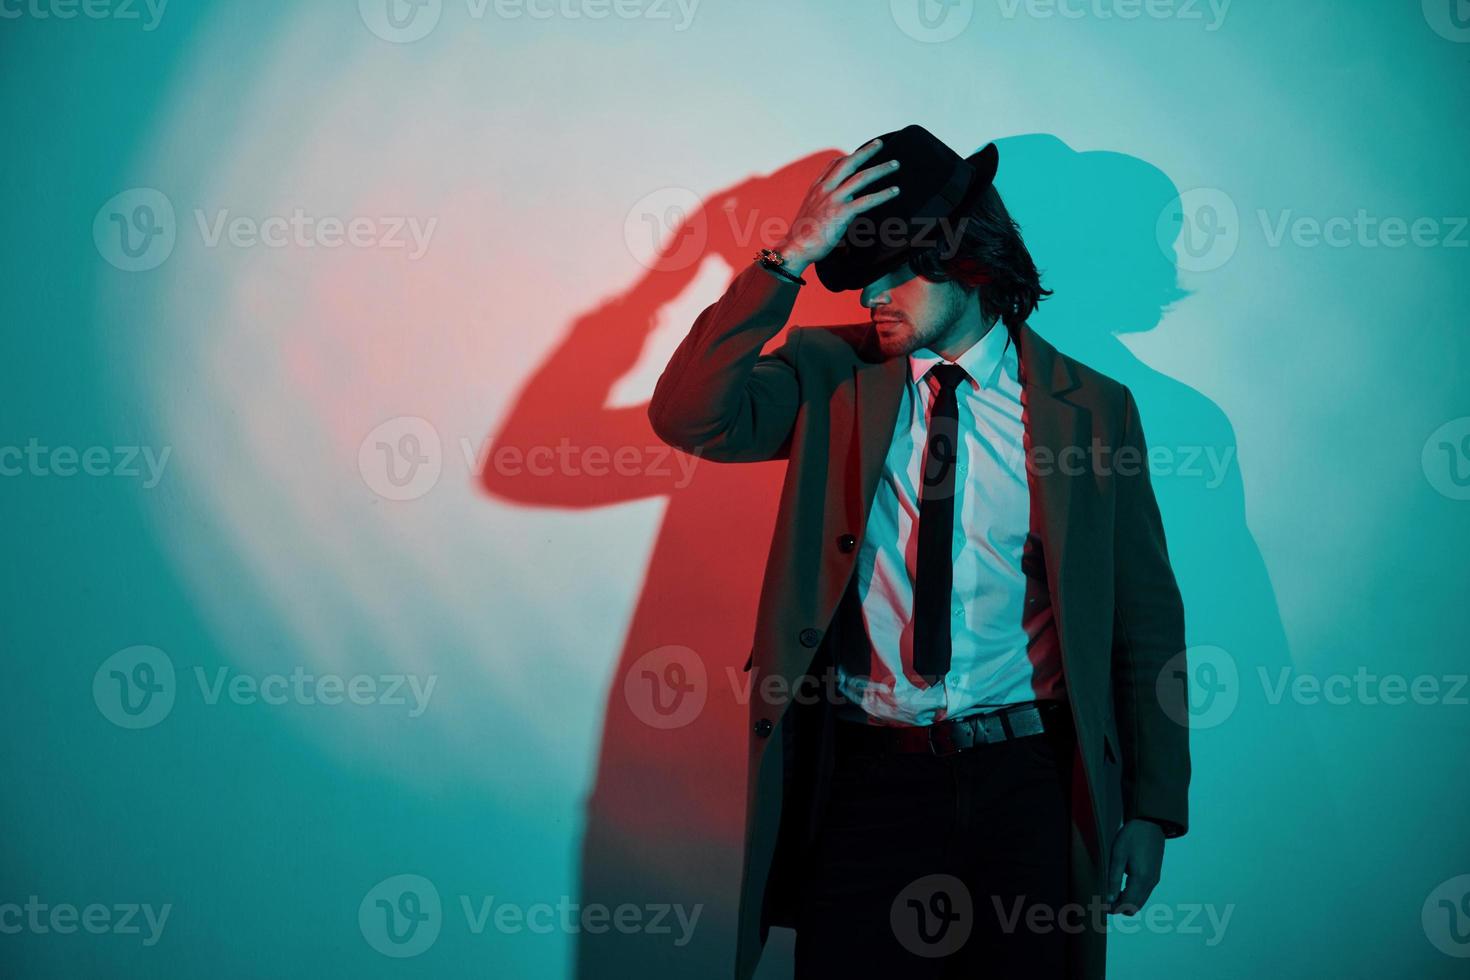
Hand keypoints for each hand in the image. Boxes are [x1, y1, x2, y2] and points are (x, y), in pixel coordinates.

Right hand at [774, 137, 902, 273]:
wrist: (795, 248)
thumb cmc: (803, 236)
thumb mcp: (810, 213)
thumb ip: (824, 206)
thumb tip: (840, 209)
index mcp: (816, 188)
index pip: (834, 165)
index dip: (849, 156)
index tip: (861, 151)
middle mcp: (825, 189)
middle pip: (848, 163)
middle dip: (866, 151)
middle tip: (880, 144)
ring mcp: (833, 199)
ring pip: (861, 178)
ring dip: (880, 169)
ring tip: (895, 164)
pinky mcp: (841, 213)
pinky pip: (866, 200)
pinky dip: (883, 194)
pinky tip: (894, 191)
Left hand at [1105, 819, 1164, 915]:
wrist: (1151, 823)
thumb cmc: (1132, 836)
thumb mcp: (1118, 855)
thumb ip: (1114, 878)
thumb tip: (1110, 899)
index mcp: (1141, 879)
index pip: (1128, 905)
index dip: (1114, 909)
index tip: (1101, 906)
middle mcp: (1150, 883)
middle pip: (1135, 907)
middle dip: (1120, 907)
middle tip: (1104, 900)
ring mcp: (1154, 880)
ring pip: (1140, 901)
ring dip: (1126, 901)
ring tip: (1111, 892)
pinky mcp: (1155, 875)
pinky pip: (1144, 893)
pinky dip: (1133, 895)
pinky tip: (1121, 886)